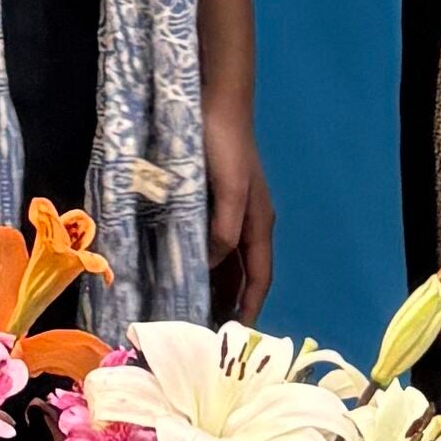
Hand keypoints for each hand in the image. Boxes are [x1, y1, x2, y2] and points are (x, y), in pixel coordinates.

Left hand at [207, 119, 275, 320]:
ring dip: (214, 284)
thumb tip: (213, 266)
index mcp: (259, 224)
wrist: (216, 105)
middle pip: (242, 274)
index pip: (259, 277)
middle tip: (206, 330)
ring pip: (225, 261)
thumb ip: (225, 230)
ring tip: (191, 308)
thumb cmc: (227, 148)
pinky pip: (209, 242)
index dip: (251, 306)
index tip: (237, 335)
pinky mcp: (211, 202)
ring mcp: (230, 213)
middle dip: (229, 302)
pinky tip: (181, 270)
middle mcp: (247, 223)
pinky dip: (200, 261)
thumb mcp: (230, 191)